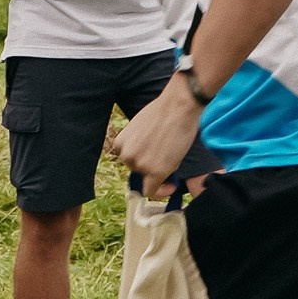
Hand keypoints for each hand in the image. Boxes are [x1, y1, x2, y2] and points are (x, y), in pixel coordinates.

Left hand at [109, 76, 203, 197]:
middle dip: (151, 165)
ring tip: (173, 157)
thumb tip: (148, 159)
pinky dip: (162, 192)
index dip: (141, 162)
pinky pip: (152, 191)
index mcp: (119, 144)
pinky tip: (171, 186)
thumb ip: (139, 146)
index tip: (152, 163)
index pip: (129, 160)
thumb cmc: (164, 112)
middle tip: (167, 156)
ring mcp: (140, 165)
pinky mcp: (154, 172)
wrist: (178, 106)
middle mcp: (126, 156)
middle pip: (137, 169)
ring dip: (159, 172)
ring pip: (147, 178)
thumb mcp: (141, 130)